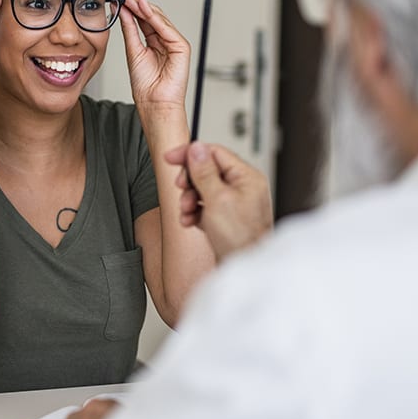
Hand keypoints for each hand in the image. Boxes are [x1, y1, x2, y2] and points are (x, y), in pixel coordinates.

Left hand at [118, 0, 189, 112]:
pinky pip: (168, 29)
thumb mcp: (133, 51)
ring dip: (145, 8)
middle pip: (152, 17)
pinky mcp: (182, 48)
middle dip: (137, 5)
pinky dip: (156, 18)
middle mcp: (165, 41)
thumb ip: (130, 30)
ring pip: (160, 20)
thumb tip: (123, 10)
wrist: (154, 103)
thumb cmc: (145, 85)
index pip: (143, 20)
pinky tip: (144, 10)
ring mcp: (174, 43)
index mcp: (153, 43)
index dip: (131, 8)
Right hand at [165, 142, 273, 259]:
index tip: (171, 157)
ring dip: (189, 199)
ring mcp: (234, 204)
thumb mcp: (217, 199)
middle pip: (207, 171)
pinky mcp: (225, 219)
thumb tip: (197, 148)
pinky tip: (189, 222)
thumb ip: (205, 172)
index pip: (215, 153)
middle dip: (190, 182)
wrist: (243, 269)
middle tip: (181, 189)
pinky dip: (194, 212)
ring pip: (203, 190)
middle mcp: (242, 188)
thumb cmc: (240, 238)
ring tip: (186, 212)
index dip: (191, 154)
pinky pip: (204, 207)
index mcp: (246, 177)